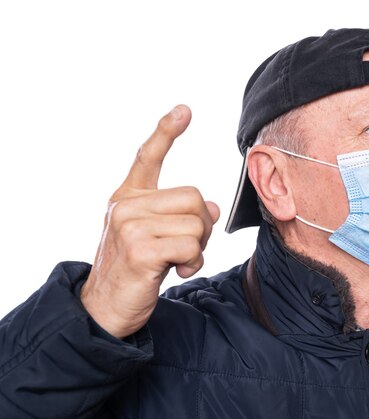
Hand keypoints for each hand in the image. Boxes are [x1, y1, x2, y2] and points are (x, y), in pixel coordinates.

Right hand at [80, 105, 219, 338]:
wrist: (105, 309)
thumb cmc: (134, 270)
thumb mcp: (155, 236)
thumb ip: (178, 216)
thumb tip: (213, 207)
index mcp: (128, 197)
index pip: (148, 156)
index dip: (167, 132)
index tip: (184, 110)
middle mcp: (126, 205)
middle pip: (194, 197)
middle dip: (202, 225)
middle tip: (187, 247)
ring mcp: (130, 226)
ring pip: (197, 222)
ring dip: (199, 248)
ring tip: (178, 261)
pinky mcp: (140, 249)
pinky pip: (191, 245)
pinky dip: (194, 262)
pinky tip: (177, 271)